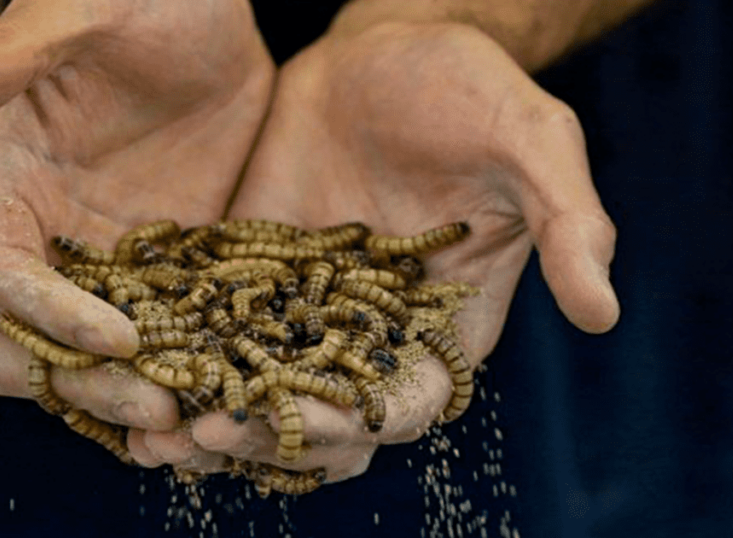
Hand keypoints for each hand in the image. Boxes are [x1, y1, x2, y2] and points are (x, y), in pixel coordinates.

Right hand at [0, 0, 273, 439]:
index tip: (118, 335)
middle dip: (79, 382)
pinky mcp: (158, 273)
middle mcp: (43, 236)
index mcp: (4, 183)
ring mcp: (101, 264)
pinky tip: (217, 399)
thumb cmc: (139, 0)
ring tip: (191, 416)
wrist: (210, 19)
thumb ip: (15, 56)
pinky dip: (171, 379)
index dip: (46, 315)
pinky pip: (152, 345)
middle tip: (157, 404)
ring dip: (123, 400)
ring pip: (82, 363)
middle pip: (24, 344)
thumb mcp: (82, 13)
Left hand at [137, 22, 618, 480]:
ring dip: (206, 415)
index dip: (357, 425)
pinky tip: (126, 363)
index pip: (405, 404)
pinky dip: (174, 354)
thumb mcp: (530, 144)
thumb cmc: (473, 91)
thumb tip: (606, 313)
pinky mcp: (250, 271)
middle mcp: (368, 331)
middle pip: (318, 416)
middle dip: (262, 438)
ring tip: (146, 431)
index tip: (301, 424)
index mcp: (443, 323)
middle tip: (199, 438)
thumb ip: (569, 224)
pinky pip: (209, 327)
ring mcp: (303, 306)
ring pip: (254, 387)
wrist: (390, 46)